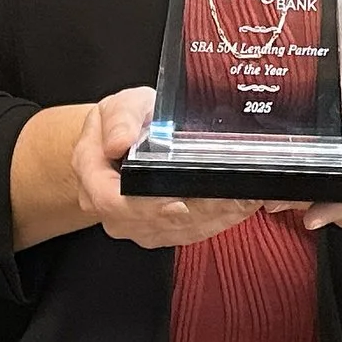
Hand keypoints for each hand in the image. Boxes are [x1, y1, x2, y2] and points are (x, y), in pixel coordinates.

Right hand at [71, 86, 279, 248]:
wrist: (119, 143)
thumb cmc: (122, 123)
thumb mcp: (119, 107)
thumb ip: (120, 119)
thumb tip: (119, 141)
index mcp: (95, 178)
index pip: (117, 203)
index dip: (151, 206)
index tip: (181, 201)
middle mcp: (115, 211)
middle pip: (156, 222)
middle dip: (199, 211)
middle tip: (236, 197)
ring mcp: (137, 226)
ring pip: (177, 231)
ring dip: (214, 219)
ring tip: (245, 201)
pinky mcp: (159, 232)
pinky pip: (187, 234)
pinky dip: (216, 222)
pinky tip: (238, 208)